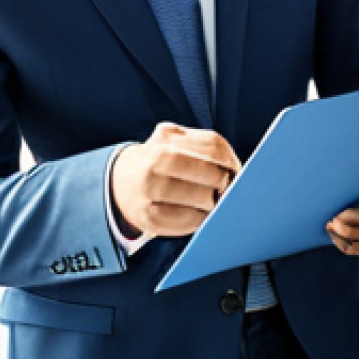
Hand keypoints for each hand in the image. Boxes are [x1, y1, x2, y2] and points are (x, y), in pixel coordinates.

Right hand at [111, 123, 240, 237]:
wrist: (121, 183)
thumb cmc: (160, 163)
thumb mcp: (175, 143)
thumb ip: (205, 148)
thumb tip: (237, 171)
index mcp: (166, 139)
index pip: (213, 146)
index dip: (231, 160)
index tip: (235, 170)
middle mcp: (154, 162)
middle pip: (209, 173)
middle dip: (223, 183)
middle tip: (223, 188)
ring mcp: (150, 191)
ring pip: (201, 197)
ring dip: (213, 202)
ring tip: (209, 201)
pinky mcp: (150, 217)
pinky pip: (189, 219)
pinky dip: (200, 218)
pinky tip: (197, 213)